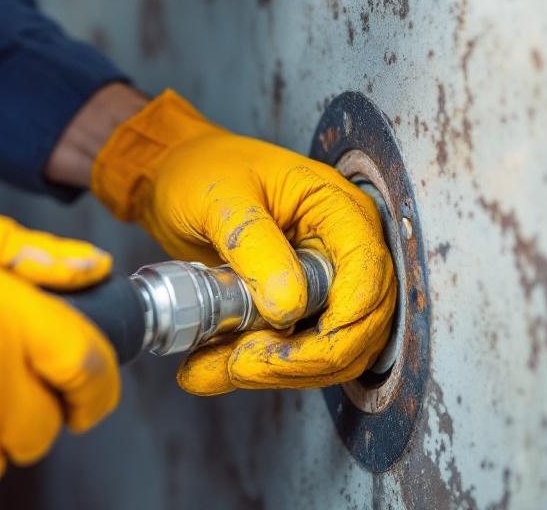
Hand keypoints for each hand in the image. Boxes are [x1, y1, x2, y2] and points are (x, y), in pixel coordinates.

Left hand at [91, 90, 395, 393]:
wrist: (177, 183)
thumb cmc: (205, 171)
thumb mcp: (221, 197)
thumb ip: (254, 244)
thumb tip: (289, 307)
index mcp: (339, 210)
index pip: (369, 271)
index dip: (346, 319)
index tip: (298, 343)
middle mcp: (342, 252)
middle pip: (358, 327)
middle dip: (303, 359)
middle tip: (239, 363)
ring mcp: (323, 288)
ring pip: (328, 354)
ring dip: (274, 374)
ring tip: (209, 367)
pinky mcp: (296, 315)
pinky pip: (291, 357)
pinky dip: (254, 372)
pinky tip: (207, 369)